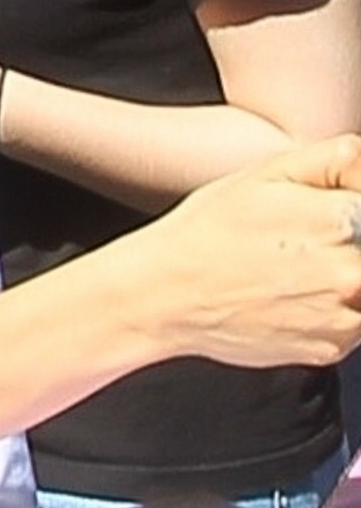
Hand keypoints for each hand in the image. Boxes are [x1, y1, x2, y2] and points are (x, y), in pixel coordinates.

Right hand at [128, 134, 360, 369]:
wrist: (165, 294)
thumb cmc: (208, 232)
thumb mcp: (268, 171)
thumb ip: (339, 160)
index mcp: (343, 219)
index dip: (350, 211)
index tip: (324, 220)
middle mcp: (351, 272)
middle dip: (347, 248)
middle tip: (297, 247)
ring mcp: (342, 316)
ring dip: (345, 282)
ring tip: (295, 273)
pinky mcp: (329, 347)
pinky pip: (352, 326)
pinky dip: (331, 313)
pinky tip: (291, 298)